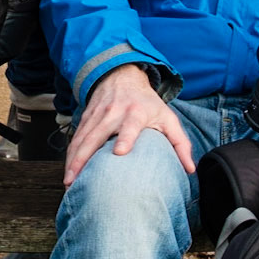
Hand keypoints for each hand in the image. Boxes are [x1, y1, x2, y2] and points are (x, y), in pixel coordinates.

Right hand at [63, 64, 195, 186]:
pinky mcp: (86, 118)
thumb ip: (180, 143)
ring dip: (73, 160)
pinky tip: (67, 170)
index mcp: (136, 112)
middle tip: (77, 179)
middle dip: (85, 158)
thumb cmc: (148, 103)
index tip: (119, 152)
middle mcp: (113, 113)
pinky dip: (70, 154)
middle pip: (96, 136)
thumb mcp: (167, 117)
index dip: (125, 137)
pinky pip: (76, 137)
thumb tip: (190, 169)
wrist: (122, 77)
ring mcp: (97, 115)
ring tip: (68, 181)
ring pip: (81, 138)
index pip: (130, 125)